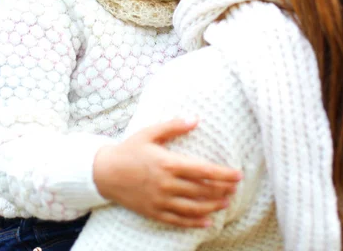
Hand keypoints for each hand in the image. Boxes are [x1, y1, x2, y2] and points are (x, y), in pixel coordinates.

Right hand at [93, 118, 241, 227]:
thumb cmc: (129, 149)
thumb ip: (173, 126)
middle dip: (222, 190)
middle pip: (202, 190)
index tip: (238, 174)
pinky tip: (207, 221)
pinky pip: (179, 221)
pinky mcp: (154, 212)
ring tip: (226, 203)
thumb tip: (195, 119)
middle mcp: (167, 184)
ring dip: (213, 206)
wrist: (105, 172)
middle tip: (235, 188)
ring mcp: (161, 200)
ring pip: (194, 208)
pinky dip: (195, 222)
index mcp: (168, 163)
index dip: (223, 174)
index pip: (203, 170)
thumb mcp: (150, 133)